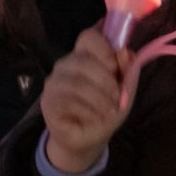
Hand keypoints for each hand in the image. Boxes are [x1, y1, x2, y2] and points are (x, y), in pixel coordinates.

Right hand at [41, 30, 134, 173]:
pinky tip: (94, 118)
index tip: (114, 67)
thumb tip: (124, 50)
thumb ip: (127, 69)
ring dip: (99, 99)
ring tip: (108, 110)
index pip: (88, 37)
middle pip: (83, 61)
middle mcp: (66, 64)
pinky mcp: (47, 102)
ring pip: (76, 83)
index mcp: (85, 56)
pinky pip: (67, 101)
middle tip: (116, 97)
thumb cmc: (106, 108)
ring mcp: (54, 83)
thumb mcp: (125, 89)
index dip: (103, 48)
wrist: (90, 138)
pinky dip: (87, 111)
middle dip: (106, 81)